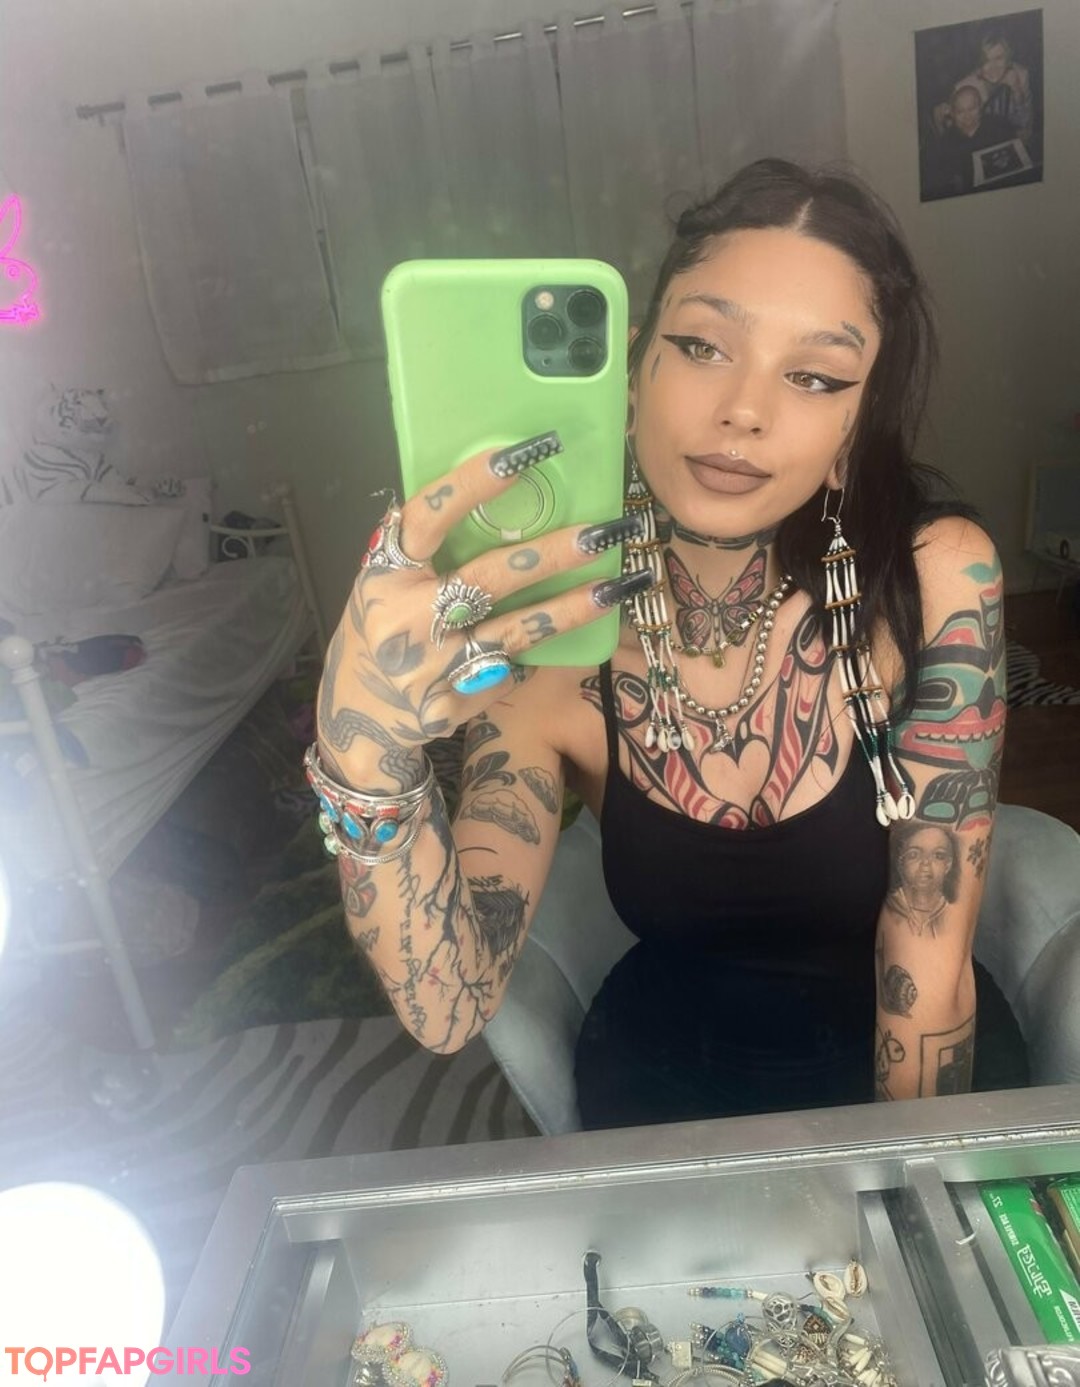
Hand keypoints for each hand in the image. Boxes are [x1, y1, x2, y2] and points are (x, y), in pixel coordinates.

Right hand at [317, 434, 648, 788]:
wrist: (358, 719)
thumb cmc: (379, 634)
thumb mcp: (380, 586)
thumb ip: (419, 552)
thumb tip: (485, 495)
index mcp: (384, 576)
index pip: (428, 518)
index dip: (472, 484)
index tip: (522, 456)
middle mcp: (404, 620)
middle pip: (488, 578)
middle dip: (551, 554)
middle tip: (601, 532)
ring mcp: (430, 669)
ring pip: (515, 631)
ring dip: (571, 608)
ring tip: (618, 585)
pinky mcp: (453, 706)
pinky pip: (509, 671)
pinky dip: (533, 654)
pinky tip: (563, 639)